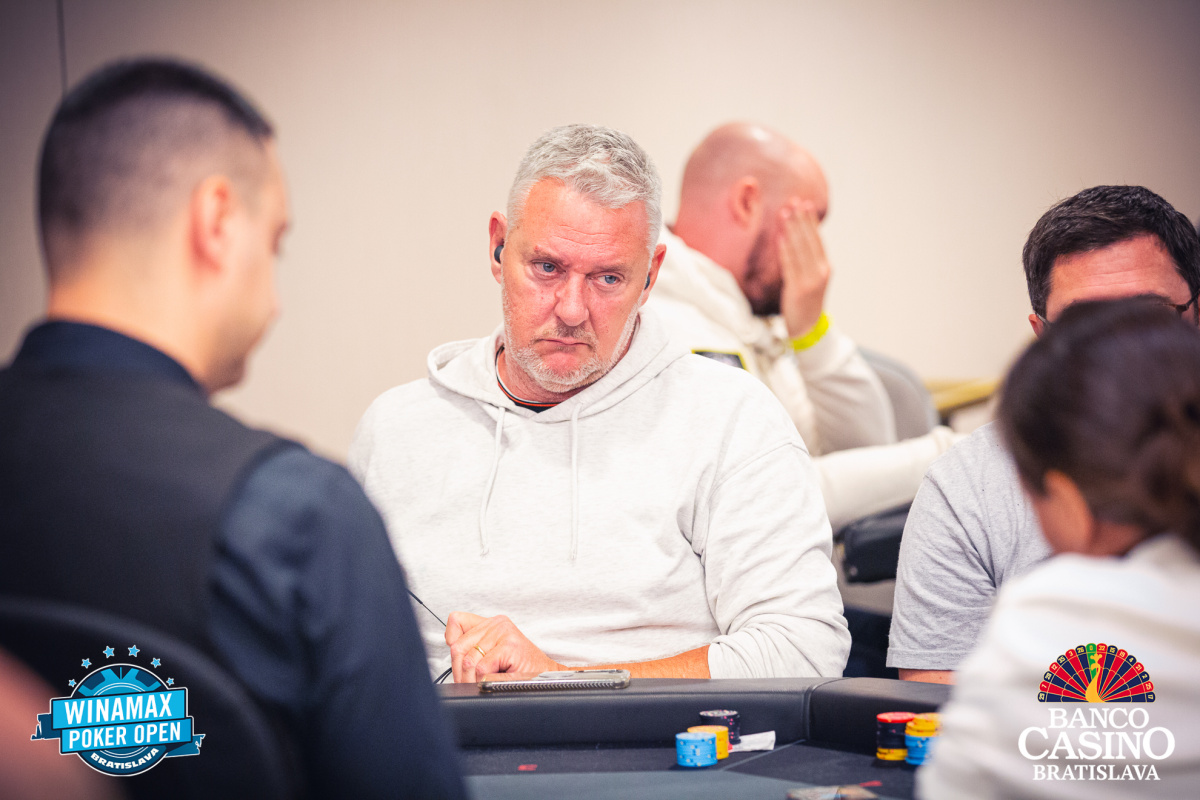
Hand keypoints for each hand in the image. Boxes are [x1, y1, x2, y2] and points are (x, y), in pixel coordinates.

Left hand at [444, 612, 562, 682]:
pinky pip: (482, 669)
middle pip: (458, 648)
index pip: (456, 621)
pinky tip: (497, 679)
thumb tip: (450, 650)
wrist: (546, 676)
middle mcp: (497, 624)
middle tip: (469, 682)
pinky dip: (485, 681)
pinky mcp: (509, 646)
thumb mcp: (495, 651)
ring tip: (484, 683)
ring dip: (472, 680)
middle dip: (459, 671)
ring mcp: (504, 633)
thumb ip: (474, 646)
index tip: (459, 657)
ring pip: (469, 661)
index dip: (452, 641)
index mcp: (492, 623)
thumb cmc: (521, 668)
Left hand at [777, 199, 831, 338]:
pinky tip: (780, 236)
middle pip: (809, 240)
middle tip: (793, 201)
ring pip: (800, 249)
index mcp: (824, 267)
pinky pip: (790, 264)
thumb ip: (806, 260)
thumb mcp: (810, 279)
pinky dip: (785, 249)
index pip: (817, 239)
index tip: (803, 204)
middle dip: (800, 219)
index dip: (810, 221)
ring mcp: (810, 280)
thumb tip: (795, 238)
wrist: (807, 328)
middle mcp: (820, 271)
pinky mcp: (798, 288)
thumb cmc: (805, 302)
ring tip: (785, 212)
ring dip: (792, 229)